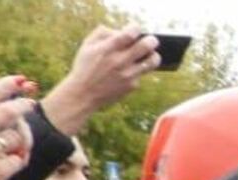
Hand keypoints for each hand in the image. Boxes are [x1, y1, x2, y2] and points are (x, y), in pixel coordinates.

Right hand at [0, 75, 39, 179]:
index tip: (19, 80)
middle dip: (22, 105)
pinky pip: (19, 159)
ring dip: (22, 138)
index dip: (4, 86)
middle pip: (6, 112)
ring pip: (16, 137)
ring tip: (18, 142)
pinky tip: (16, 159)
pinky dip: (20, 158)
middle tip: (31, 102)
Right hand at [42, 26, 159, 136]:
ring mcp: (128, 74)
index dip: (135, 28)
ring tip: (150, 54)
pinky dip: (138, 70)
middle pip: (147, 46)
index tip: (135, 29)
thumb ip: (103, 32)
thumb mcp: (88, 45)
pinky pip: (141, 74)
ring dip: (154, 55)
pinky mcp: (132, 85)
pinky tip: (130, 70)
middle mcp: (120, 61)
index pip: (130, 33)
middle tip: (151, 40)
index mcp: (109, 48)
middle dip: (152, 40)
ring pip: (152, 61)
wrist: (83, 93)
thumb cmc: (85, 66)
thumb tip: (121, 30)